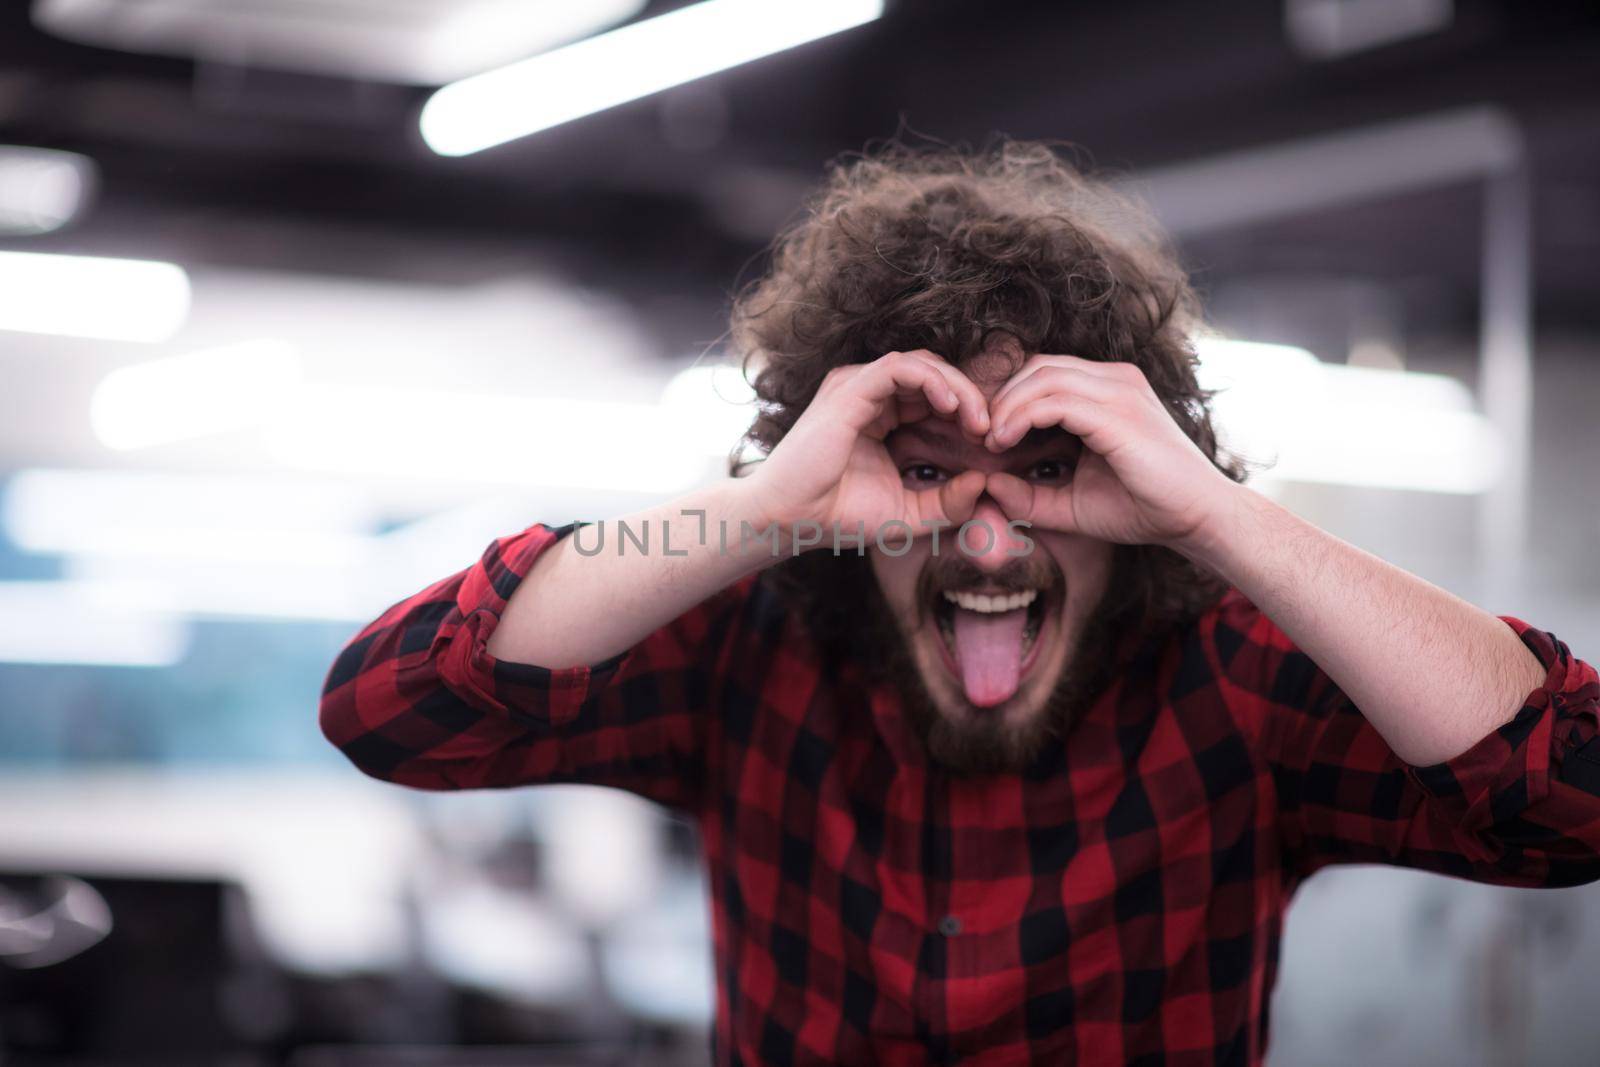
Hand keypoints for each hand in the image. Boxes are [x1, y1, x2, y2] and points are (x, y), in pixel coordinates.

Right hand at [746, 350, 990, 539]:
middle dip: (969, 396)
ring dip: (957, 387)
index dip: (967, 411)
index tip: (991, 443)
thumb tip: (986, 482)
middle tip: (992, 430)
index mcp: (880, 414)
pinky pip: (900, 368)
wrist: (790, 521)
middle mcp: (868, 394)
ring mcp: (856, 387)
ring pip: (922, 364)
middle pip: (933, 373)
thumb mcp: (908, 513)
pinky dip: (933, 380)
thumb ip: (947, 503)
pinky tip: (953, 408)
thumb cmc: (838, 516)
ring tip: (978, 419)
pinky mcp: (849, 390)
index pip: (933, 394)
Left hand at [980, 354, 1240, 548]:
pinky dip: (1022, 416)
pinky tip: (1005, 441)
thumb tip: (986, 486)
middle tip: (979, 436)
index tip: (984, 436)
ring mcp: (1119, 391)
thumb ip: (1030, 496)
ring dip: (1005, 406)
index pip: (1043, 372)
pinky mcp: (1119, 413)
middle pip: (1037, 366)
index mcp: (1108, 391)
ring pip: (1041, 376)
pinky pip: (1055, 400)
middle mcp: (1114, 381)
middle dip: (1000, 397)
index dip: (1006, 397)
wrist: (1197, 520)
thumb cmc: (1143, 509)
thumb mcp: (1072, 504)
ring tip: (990, 441)